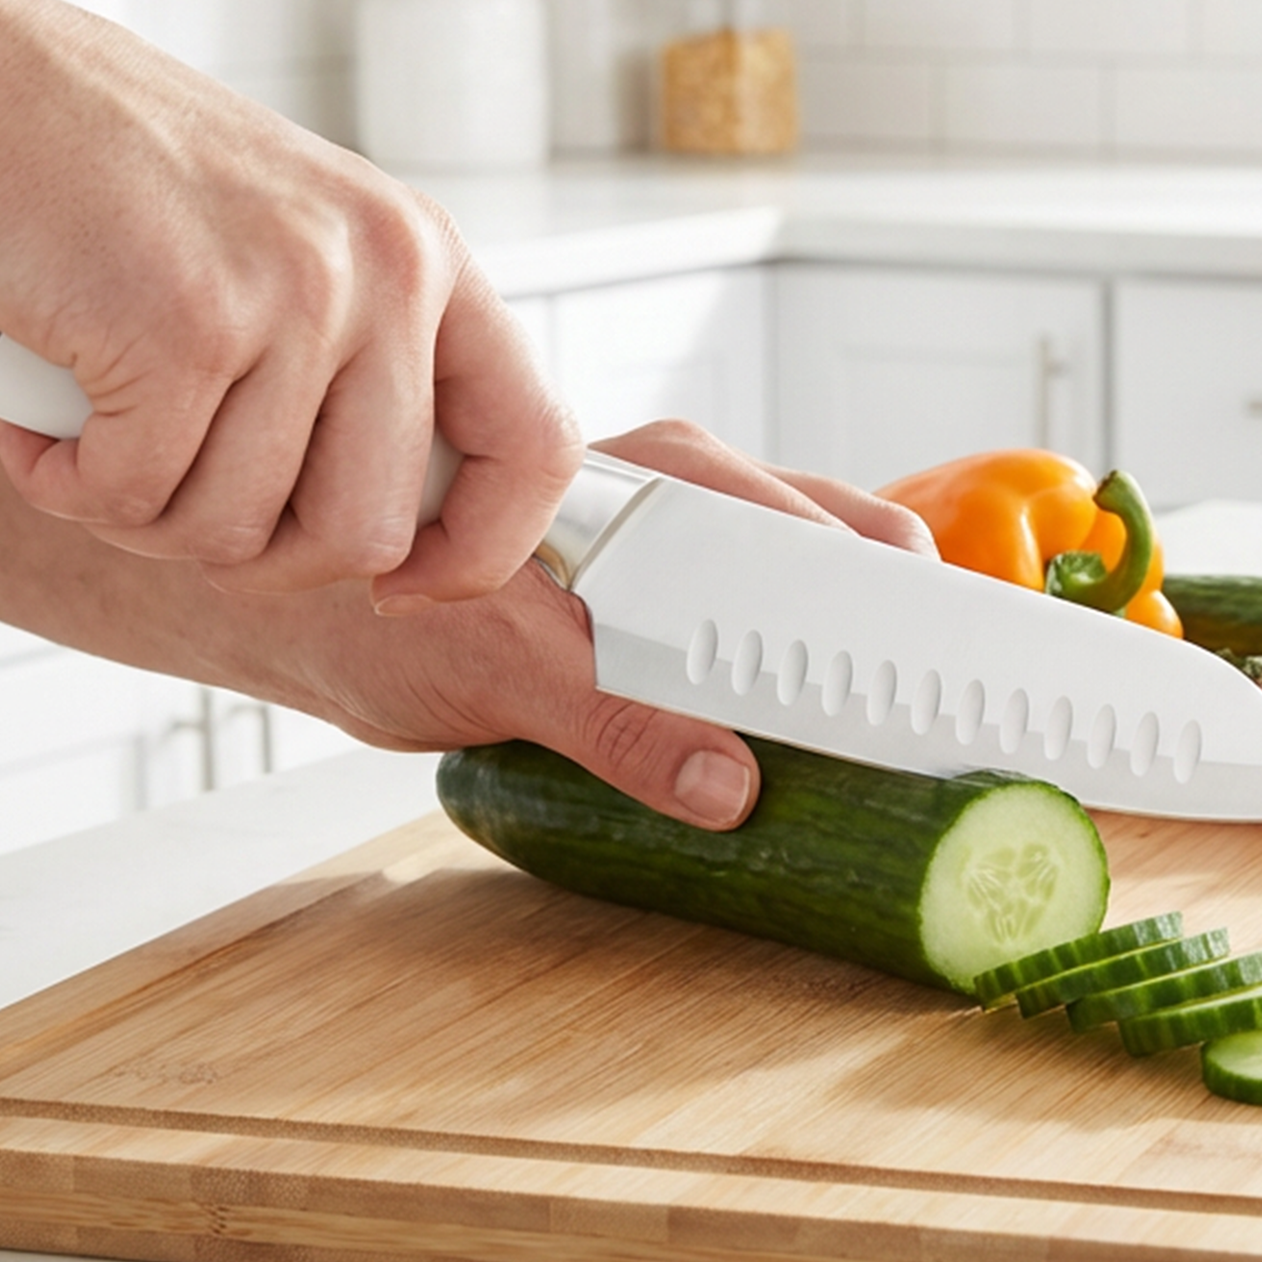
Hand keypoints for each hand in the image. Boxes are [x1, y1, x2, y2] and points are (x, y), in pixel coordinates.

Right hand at [0, 0, 579, 604]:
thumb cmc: (118, 177)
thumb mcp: (295, 254)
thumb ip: (362, 371)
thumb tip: (403, 536)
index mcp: (427, 260)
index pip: (535, 446)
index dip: (480, 549)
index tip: (404, 587)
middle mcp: (388, 271)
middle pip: (369, 533)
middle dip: (259, 553)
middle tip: (178, 489)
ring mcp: (295, 294)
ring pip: (239, 533)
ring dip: (144, 512)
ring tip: (99, 421)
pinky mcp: (186, 323)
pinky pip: (135, 499)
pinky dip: (68, 481)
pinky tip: (44, 398)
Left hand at [231, 421, 937, 826]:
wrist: (309, 611)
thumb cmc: (390, 609)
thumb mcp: (507, 669)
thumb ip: (617, 720)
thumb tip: (729, 784)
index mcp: (677, 477)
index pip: (828, 535)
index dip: (900, 607)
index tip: (952, 677)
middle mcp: (699, 495)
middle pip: (846, 558)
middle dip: (896, 637)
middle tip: (938, 726)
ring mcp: (692, 545)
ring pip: (812, 595)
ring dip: (848, 665)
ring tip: (893, 742)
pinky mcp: (671, 602)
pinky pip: (765, 633)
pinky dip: (799, 683)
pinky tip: (815, 738)